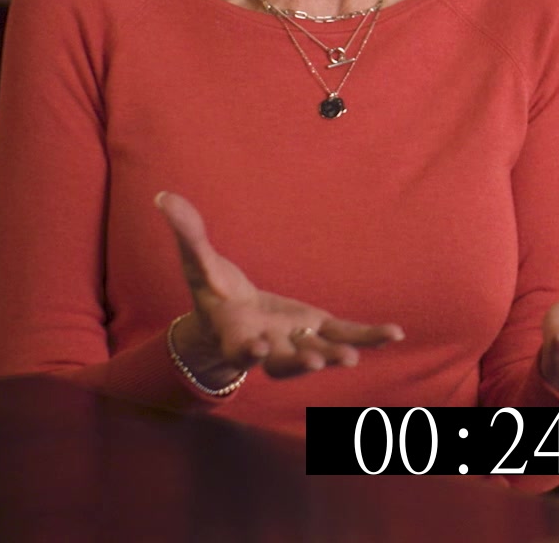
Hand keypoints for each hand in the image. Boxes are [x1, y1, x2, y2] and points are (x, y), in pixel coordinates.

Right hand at [156, 191, 402, 385]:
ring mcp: (295, 342)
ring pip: (317, 353)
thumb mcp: (197, 261)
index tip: (257, 350)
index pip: (238, 346)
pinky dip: (369, 336)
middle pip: (282, 361)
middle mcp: (268, 347)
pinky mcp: (318, 330)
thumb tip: (162, 197)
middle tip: (317, 361)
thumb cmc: (212, 290)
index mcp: (235, 334)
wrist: (234, 317)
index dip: (246, 351)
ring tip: (353, 358)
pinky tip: (395, 333)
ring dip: (336, 354)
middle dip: (299, 361)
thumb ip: (187, 233)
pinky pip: (346, 335)